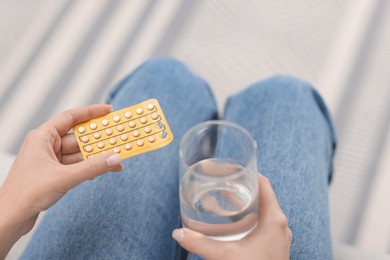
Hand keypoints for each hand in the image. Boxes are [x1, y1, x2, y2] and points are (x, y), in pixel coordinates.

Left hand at [0, 104, 122, 257]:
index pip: (70, 117)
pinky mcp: (54, 174)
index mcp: (42, 137)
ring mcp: (50, 161)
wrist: (11, 218)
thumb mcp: (65, 177)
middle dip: (98, 141)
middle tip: (117, 139)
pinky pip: (77, 166)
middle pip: (78, 138)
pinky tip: (103, 171)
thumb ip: (92, 167)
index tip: (108, 111)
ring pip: (79, 154)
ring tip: (116, 160)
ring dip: (97, 158)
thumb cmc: (26, 193)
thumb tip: (114, 158)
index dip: (90, 112)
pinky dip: (90, 168)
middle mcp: (46, 146)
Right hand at [172, 175, 291, 259]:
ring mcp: (279, 238)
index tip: (233, 168)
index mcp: (274, 220)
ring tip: (226, 201)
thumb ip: (199, 243)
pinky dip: (250, 220)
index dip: (249, 173)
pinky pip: (263, 226)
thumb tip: (179, 233)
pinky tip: (235, 226)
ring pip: (263, 212)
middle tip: (223, 184)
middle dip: (242, 189)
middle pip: (263, 197)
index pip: (264, 184)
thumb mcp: (223, 256)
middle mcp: (280, 226)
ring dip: (246, 205)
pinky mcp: (274, 249)